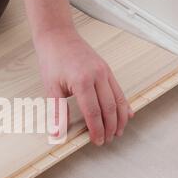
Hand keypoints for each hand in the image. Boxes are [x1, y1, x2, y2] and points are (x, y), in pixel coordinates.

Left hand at [35, 28, 133, 144]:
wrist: (58, 35)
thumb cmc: (52, 60)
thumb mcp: (51, 87)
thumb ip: (57, 111)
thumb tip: (58, 132)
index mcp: (82, 81)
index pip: (93, 112)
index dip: (97, 130)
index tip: (97, 141)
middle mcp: (98, 76)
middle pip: (109, 108)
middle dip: (110, 127)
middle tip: (107, 140)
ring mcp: (104, 71)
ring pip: (118, 99)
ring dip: (120, 118)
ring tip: (118, 132)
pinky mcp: (106, 69)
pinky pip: (118, 89)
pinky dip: (124, 104)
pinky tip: (127, 114)